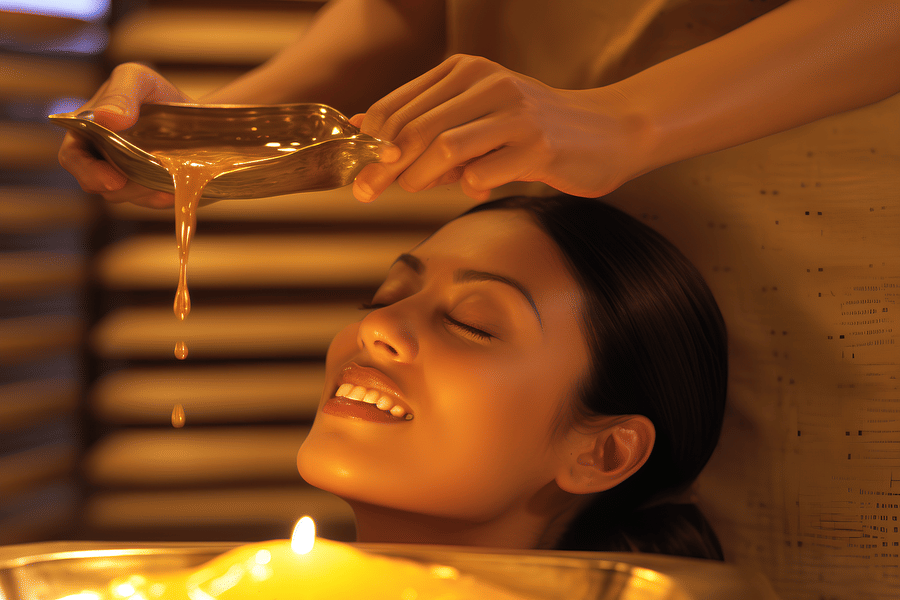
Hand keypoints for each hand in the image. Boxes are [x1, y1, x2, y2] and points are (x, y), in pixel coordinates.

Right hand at [57, 63, 193, 207]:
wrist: (194, 113)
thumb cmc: (154, 92)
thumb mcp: (138, 79)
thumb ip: (121, 95)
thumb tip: (106, 118)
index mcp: (86, 132)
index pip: (73, 158)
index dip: (87, 172)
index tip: (112, 180)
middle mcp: (101, 159)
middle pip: (99, 185)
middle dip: (122, 187)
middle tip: (146, 182)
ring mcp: (125, 178)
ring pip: (127, 195)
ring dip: (146, 189)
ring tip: (168, 173)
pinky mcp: (149, 190)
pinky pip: (153, 201)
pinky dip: (165, 195)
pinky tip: (177, 186)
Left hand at [351, 54, 640, 202]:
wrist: (607, 131)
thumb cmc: (531, 129)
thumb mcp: (474, 113)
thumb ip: (424, 121)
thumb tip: (360, 128)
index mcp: (465, 70)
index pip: (400, 106)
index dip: (370, 143)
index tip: (356, 174)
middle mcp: (487, 83)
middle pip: (415, 128)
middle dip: (383, 165)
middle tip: (366, 193)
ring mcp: (514, 113)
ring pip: (443, 147)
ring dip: (418, 178)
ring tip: (414, 191)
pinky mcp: (537, 146)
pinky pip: (483, 174)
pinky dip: (468, 187)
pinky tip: (476, 188)